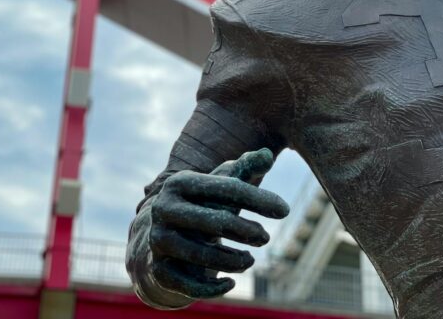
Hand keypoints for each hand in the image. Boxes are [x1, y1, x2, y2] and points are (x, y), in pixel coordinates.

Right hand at [146, 148, 288, 298]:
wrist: (163, 237)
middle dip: (246, 231)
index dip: (258, 199)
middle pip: (214, 222)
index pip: (225, 188)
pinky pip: (187, 283)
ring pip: (201, 255)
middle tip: (265, 237)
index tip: (285, 210)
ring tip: (251, 259)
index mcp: (180, 182)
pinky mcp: (157, 269)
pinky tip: (231, 282)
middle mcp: (164, 209)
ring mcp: (158, 239)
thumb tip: (268, 154)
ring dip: (233, 260)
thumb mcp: (221, 185)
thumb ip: (244, 168)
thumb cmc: (203, 205)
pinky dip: (211, 287)